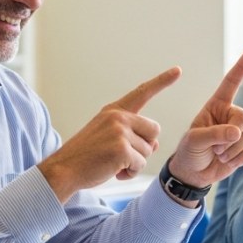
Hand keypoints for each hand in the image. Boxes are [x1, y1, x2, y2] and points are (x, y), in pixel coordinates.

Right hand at [39, 67, 181, 201]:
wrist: (63, 170)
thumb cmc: (87, 157)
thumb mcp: (110, 139)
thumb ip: (133, 136)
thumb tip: (155, 144)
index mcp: (114, 111)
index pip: (142, 92)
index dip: (162, 81)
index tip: (178, 70)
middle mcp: (118, 117)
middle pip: (154, 131)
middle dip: (144, 147)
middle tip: (121, 155)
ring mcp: (120, 131)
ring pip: (148, 150)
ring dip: (135, 163)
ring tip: (113, 164)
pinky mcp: (121, 149)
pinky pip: (140, 164)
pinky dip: (130, 173)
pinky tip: (114, 171)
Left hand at [166, 49, 242, 188]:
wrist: (193, 174)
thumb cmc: (189, 151)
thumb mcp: (195, 140)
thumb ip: (215, 134)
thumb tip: (238, 133)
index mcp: (216, 106)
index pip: (231, 83)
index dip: (241, 67)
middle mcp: (230, 115)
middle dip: (231, 135)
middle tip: (215, 147)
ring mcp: (240, 131)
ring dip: (233, 149)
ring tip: (218, 154)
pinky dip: (241, 157)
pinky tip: (228, 161)